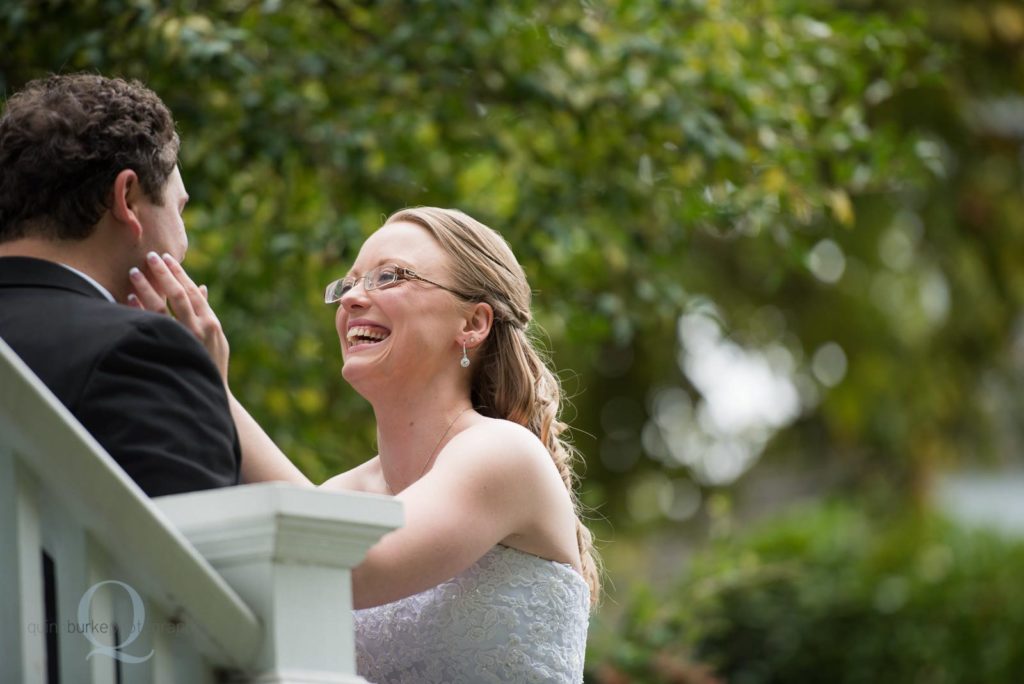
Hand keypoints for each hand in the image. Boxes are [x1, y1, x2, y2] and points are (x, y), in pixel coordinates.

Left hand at [127, 251, 229, 381]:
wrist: (209, 391)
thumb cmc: (212, 362)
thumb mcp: (216, 336)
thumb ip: (206, 311)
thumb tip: (201, 287)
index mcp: (211, 322)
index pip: (192, 291)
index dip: (178, 273)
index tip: (166, 258)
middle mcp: (198, 328)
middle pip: (178, 294)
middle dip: (163, 274)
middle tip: (150, 256)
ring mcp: (182, 338)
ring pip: (161, 307)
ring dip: (147, 288)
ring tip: (134, 272)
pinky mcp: (167, 348)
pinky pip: (150, 325)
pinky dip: (139, 310)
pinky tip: (129, 298)